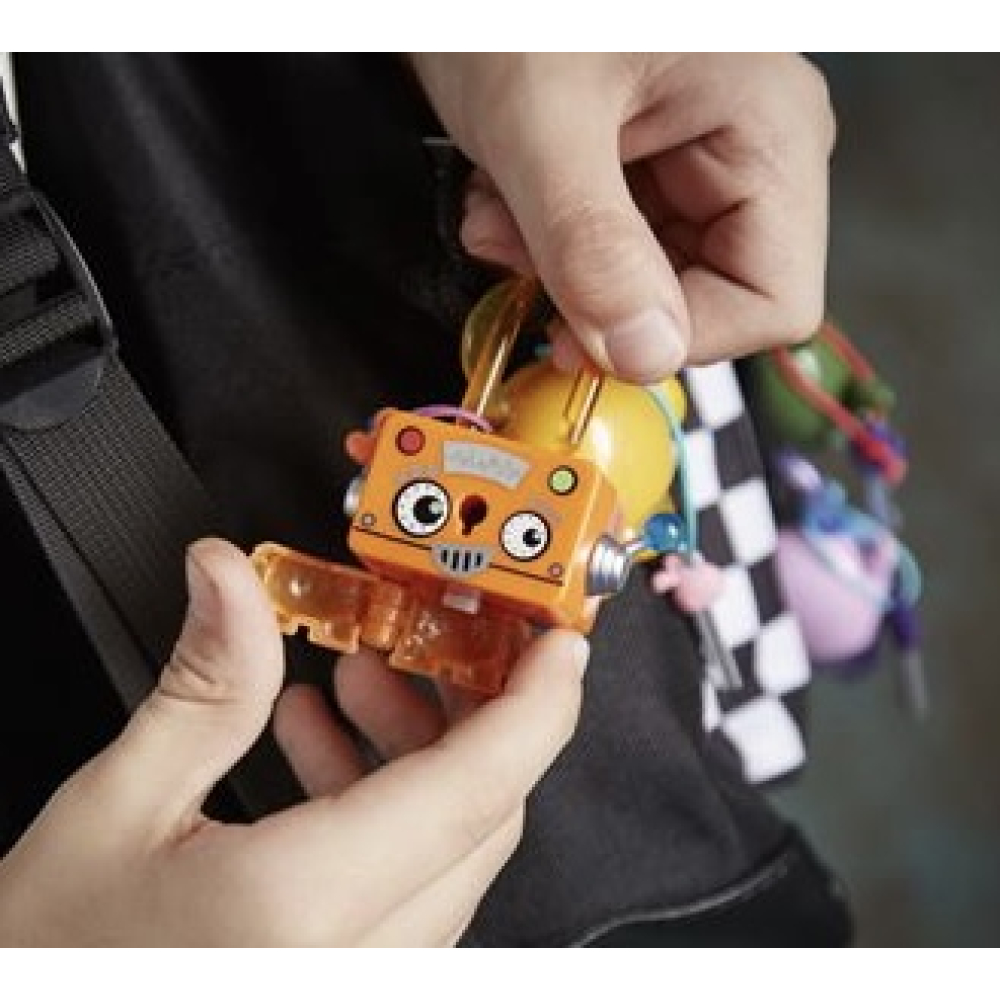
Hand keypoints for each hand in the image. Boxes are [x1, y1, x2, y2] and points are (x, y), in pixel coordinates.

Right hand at [0, 538, 585, 944]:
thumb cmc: (43, 967)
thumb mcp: (113, 809)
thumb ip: (201, 684)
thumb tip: (230, 580)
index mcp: (305, 910)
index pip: (475, 789)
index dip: (536, 703)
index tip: (560, 641)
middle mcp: (359, 964)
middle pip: (479, 814)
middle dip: (467, 710)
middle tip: (425, 637)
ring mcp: (362, 983)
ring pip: (451, 852)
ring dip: (419, 757)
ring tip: (349, 685)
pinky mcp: (345, 982)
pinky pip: (412, 892)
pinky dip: (390, 812)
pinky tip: (322, 757)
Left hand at [409, 53, 835, 380]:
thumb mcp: (543, 121)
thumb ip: (592, 244)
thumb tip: (644, 354)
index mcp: (770, 133)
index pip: (773, 302)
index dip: (680, 340)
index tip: (584, 339)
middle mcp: (748, 155)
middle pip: (702, 300)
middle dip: (597, 297)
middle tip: (518, 250)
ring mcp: (697, 166)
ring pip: (644, 287)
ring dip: (559, 270)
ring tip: (502, 208)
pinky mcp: (646, 174)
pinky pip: (608, 255)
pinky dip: (547, 246)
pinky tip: (508, 199)